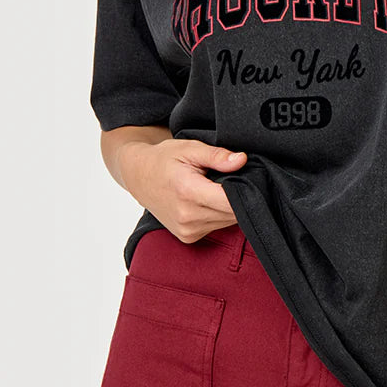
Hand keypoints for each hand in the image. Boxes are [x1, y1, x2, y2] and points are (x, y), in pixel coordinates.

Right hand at [118, 139, 247, 243]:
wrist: (139, 176)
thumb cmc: (164, 159)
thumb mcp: (190, 148)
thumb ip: (217, 155)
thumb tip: (242, 160)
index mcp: (189, 192)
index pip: (231, 201)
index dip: (245, 189)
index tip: (247, 176)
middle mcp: (188, 217)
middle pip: (233, 213)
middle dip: (239, 197)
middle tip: (232, 178)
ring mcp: (187, 230)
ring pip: (228, 222)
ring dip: (230, 207)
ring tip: (218, 188)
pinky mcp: (188, 237)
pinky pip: (217, 227)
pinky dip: (220, 215)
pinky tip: (211, 201)